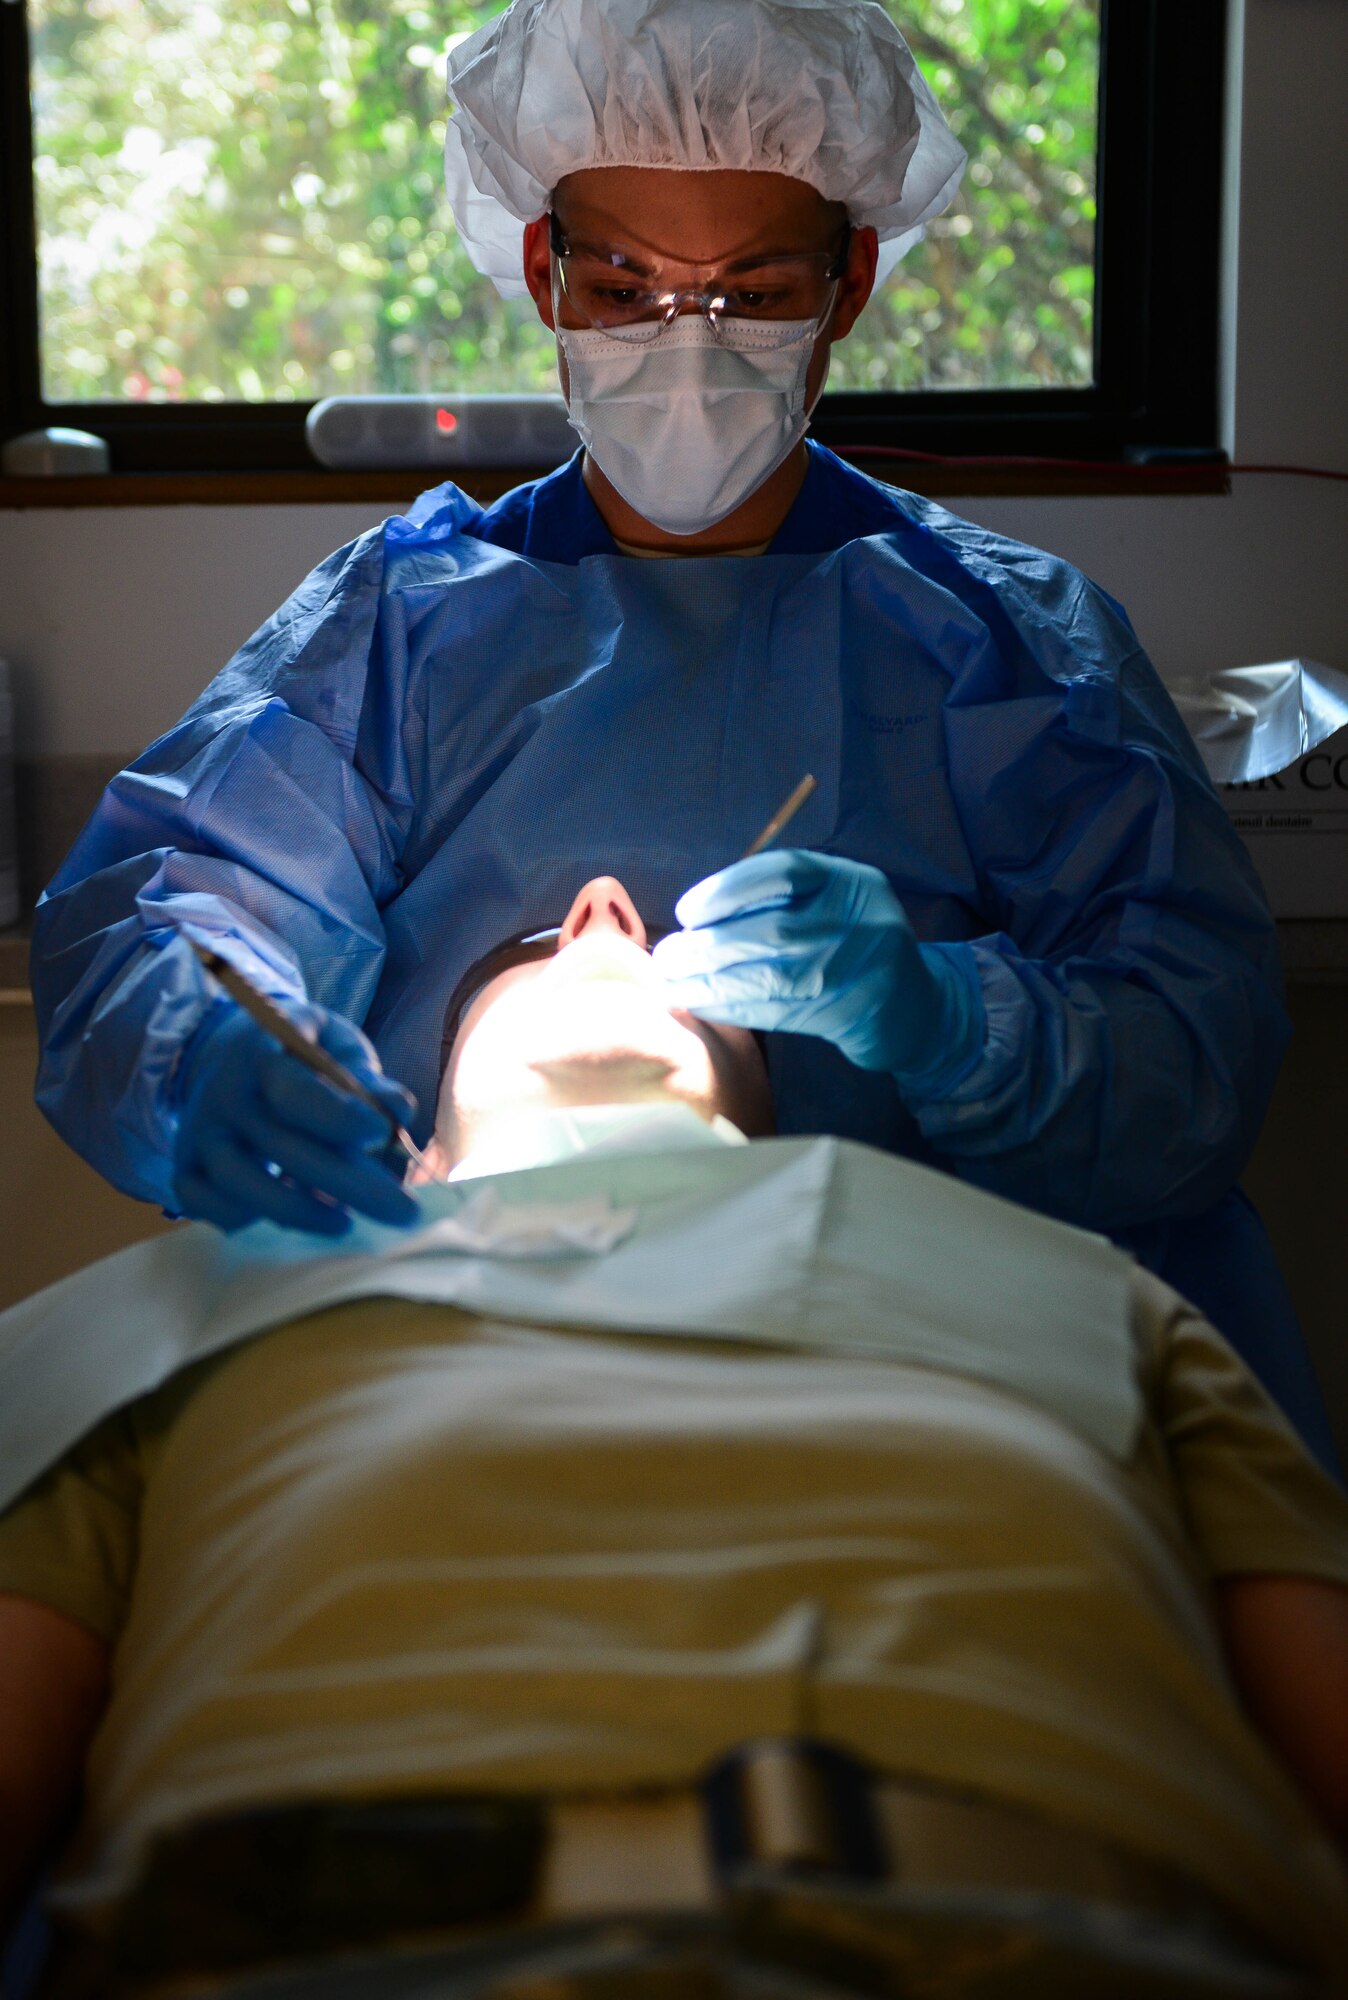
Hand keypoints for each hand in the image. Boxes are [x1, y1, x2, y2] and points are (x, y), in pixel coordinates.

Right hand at [171, 1001, 420, 1234]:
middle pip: (282, 1148)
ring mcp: (199, 1132)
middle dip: (350, 1185)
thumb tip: (399, 1111)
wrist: (225, 1051)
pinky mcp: (185, 1164)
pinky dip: (245, 1219)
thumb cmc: (296, 1051)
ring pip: (240, 1186)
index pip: (294, 1092)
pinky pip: (204, 1204)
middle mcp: (223, 1094)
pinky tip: (290, 1214)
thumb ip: (366, 1076)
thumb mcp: (334, 1043)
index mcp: (261, 1052)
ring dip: (299, 1211)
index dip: (339, 1118)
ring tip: (345, 1222)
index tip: (381, 1135)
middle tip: (403, 1212)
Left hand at [651, 849, 979, 1082]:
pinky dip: (734, 1007)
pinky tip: (702, 1004)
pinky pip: (778, 1010)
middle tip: (668, 957)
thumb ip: (780, 901)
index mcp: (850, 881)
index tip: (689, 910)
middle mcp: (860, 919)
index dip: (728, 888)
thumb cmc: (852, 947)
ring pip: (771, 975)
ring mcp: (858, 969)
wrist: (914, 1006)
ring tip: (673, 983)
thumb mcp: (831, 906)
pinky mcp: (849, 1013)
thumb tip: (697, 916)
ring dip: (712, 981)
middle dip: (709, 944)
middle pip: (772, 928)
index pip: (784, 872)